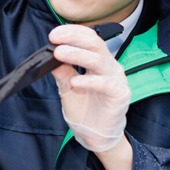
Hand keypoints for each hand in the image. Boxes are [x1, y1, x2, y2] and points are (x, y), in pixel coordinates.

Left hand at [49, 24, 130, 152]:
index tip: (54, 34)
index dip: (73, 33)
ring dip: (78, 54)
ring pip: (98, 60)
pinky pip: (106, 84)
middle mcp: (109, 67)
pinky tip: (75, 82)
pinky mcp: (120, 95)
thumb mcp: (67, 88)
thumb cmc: (85, 111)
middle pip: (95, 44)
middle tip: (56, 38)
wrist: (96, 136)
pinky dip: (89, 81)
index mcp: (98, 62)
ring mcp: (116, 79)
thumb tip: (49, 56)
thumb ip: (62, 72)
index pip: (89, 38)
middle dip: (74, 38)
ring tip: (60, 54)